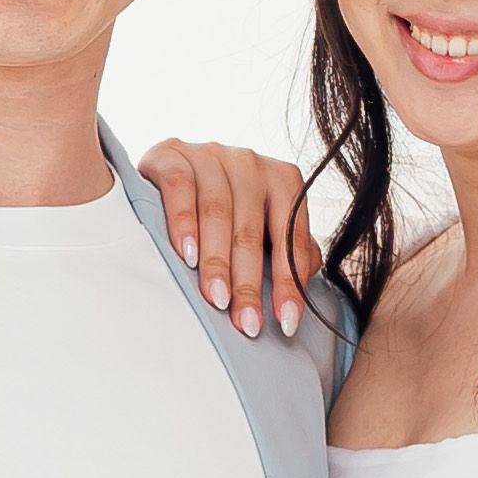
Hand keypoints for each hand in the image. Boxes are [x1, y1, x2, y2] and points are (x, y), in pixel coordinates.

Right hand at [141, 135, 319, 335]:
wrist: (168, 173)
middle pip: (251, 230)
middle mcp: (250, 162)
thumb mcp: (261, 226)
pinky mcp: (173, 154)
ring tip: (217, 298)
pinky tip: (185, 254)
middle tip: (247, 323)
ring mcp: (211, 155)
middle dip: (249, 283)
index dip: (289, 282)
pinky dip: (183, 222)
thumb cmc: (223, 210)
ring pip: (217, 212)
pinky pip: (180, 188)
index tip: (286, 323)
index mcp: (282, 180)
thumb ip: (289, 248)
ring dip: (217, 260)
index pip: (289, 237)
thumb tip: (309, 273)